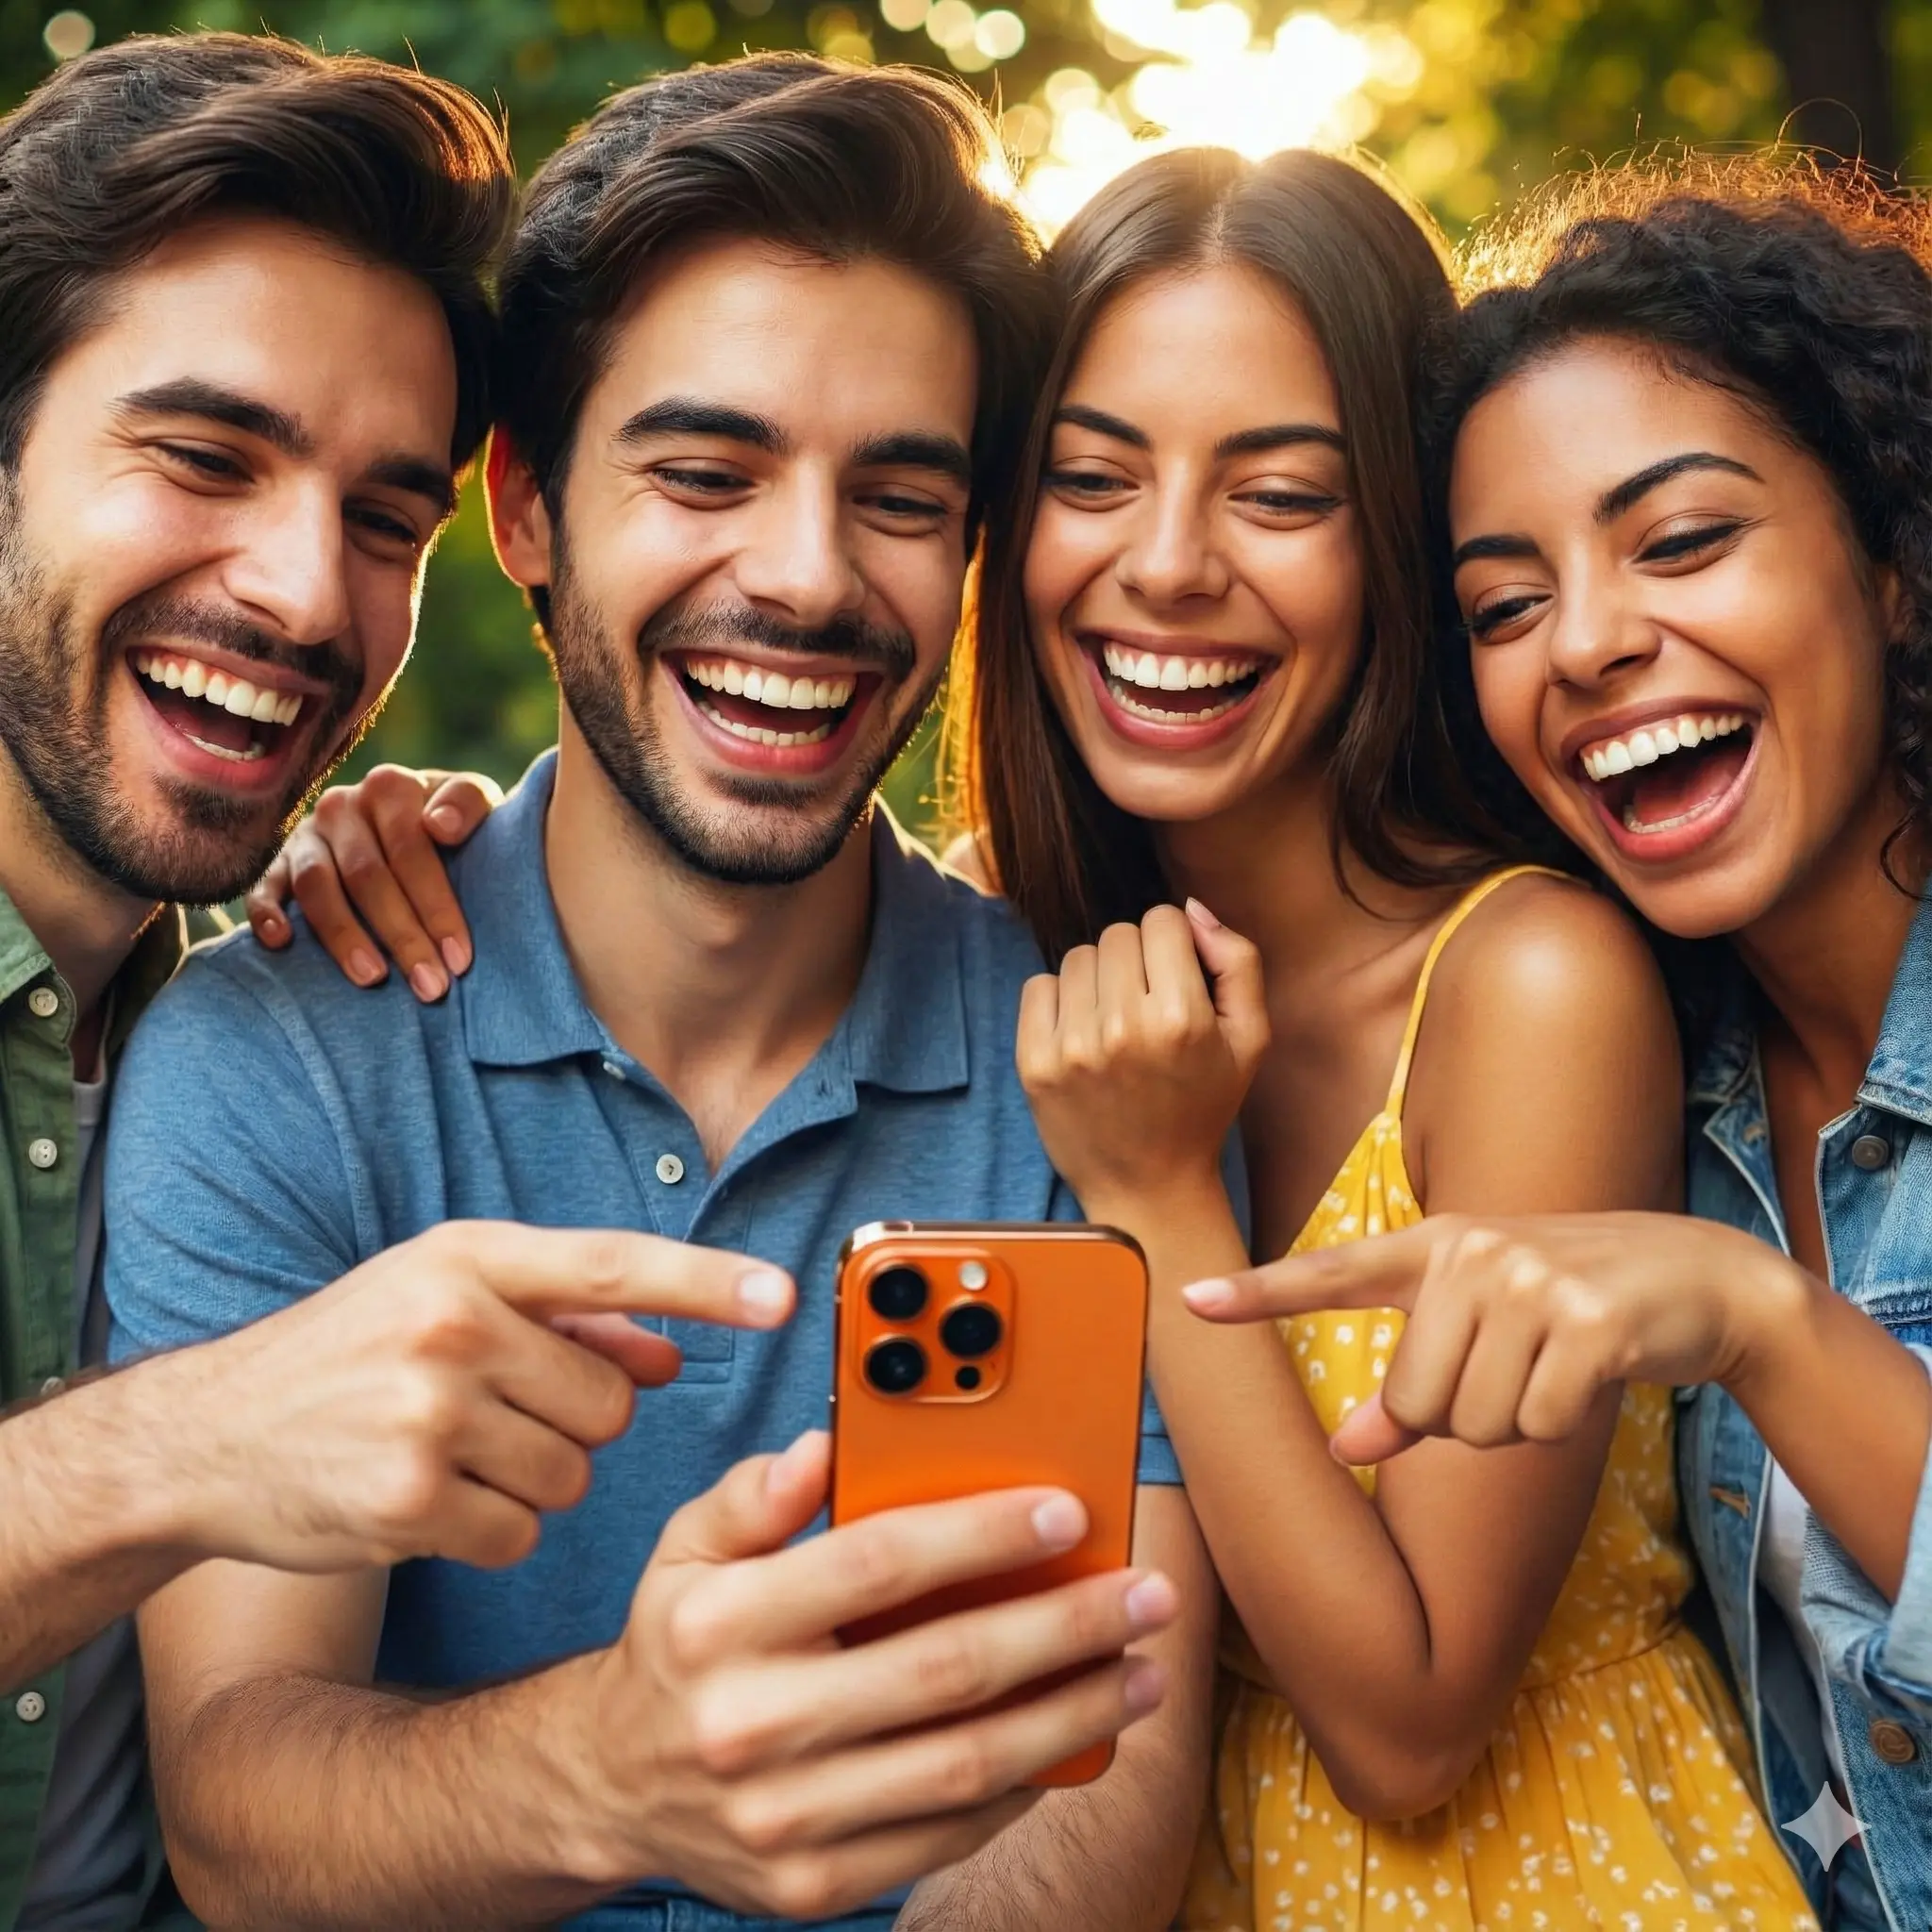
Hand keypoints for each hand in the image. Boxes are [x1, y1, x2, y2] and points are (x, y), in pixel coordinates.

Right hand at [139, 1221, 793, 1571]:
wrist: (207, 1435)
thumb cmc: (347, 1355)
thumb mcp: (444, 1300)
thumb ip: (564, 1319)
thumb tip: (670, 1350)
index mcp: (467, 1257)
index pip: (613, 1262)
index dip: (706, 1280)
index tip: (783, 1296)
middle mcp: (451, 1323)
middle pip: (612, 1398)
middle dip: (576, 1418)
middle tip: (496, 1411)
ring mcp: (426, 1412)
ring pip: (574, 1470)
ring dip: (533, 1477)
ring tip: (451, 1450)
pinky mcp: (407, 1499)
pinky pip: (521, 1530)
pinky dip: (490, 1529)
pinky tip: (428, 1500)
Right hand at [245, 766, 499, 1000]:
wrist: (412, 819)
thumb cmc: (453, 825)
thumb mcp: (475, 802)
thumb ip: (467, 804)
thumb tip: (440, 826)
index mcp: (391, 788)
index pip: (412, 851)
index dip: (437, 906)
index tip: (460, 959)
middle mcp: (342, 805)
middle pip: (368, 876)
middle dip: (402, 936)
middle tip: (430, 986)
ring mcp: (306, 834)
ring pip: (317, 886)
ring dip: (343, 936)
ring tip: (373, 979)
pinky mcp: (278, 862)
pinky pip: (264, 887)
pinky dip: (268, 914)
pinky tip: (283, 943)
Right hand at [568, 1433, 1175, 1919]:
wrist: (613, 1786)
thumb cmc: (679, 1646)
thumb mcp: (686, 1550)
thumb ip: (752, 1495)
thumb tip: (823, 1449)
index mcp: (721, 1624)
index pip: (874, 1565)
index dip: (981, 1534)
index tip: (1067, 1513)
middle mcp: (751, 1723)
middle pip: (944, 1671)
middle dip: (1066, 1629)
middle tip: (1144, 1597)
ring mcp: (785, 1818)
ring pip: (965, 1764)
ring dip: (1074, 1716)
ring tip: (1142, 1672)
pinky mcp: (814, 1885)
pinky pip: (947, 1834)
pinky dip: (1023, 1786)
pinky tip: (1072, 1740)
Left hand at [1017, 900, 1268, 1211]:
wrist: (1148, 1187)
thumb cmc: (1203, 1108)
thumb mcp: (1250, 1039)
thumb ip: (1238, 962)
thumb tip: (1193, 910)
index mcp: (1182, 1017)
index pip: (1163, 921)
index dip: (1174, 946)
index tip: (1177, 982)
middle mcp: (1123, 1027)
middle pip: (1118, 934)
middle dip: (1136, 961)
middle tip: (1147, 1007)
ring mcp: (1073, 1046)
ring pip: (1079, 957)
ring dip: (1098, 979)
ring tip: (1116, 1024)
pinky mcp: (1034, 1063)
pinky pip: (1039, 986)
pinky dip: (1060, 1001)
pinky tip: (1083, 1036)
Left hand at [1183, 1212, 1801, 1463]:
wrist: (1696, 1276)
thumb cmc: (1570, 1307)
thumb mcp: (1484, 1329)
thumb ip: (1409, 1388)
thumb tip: (1346, 1449)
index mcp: (1434, 1246)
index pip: (1329, 1273)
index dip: (1257, 1294)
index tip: (1188, 1301)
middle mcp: (1471, 1253)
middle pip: (1414, 1401)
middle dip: (1459, 1418)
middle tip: (1514, 1370)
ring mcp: (1529, 1281)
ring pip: (1473, 1423)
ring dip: (1514, 1423)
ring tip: (1551, 1365)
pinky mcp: (1587, 1320)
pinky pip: (1535, 1426)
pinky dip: (1559, 1423)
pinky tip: (1589, 1373)